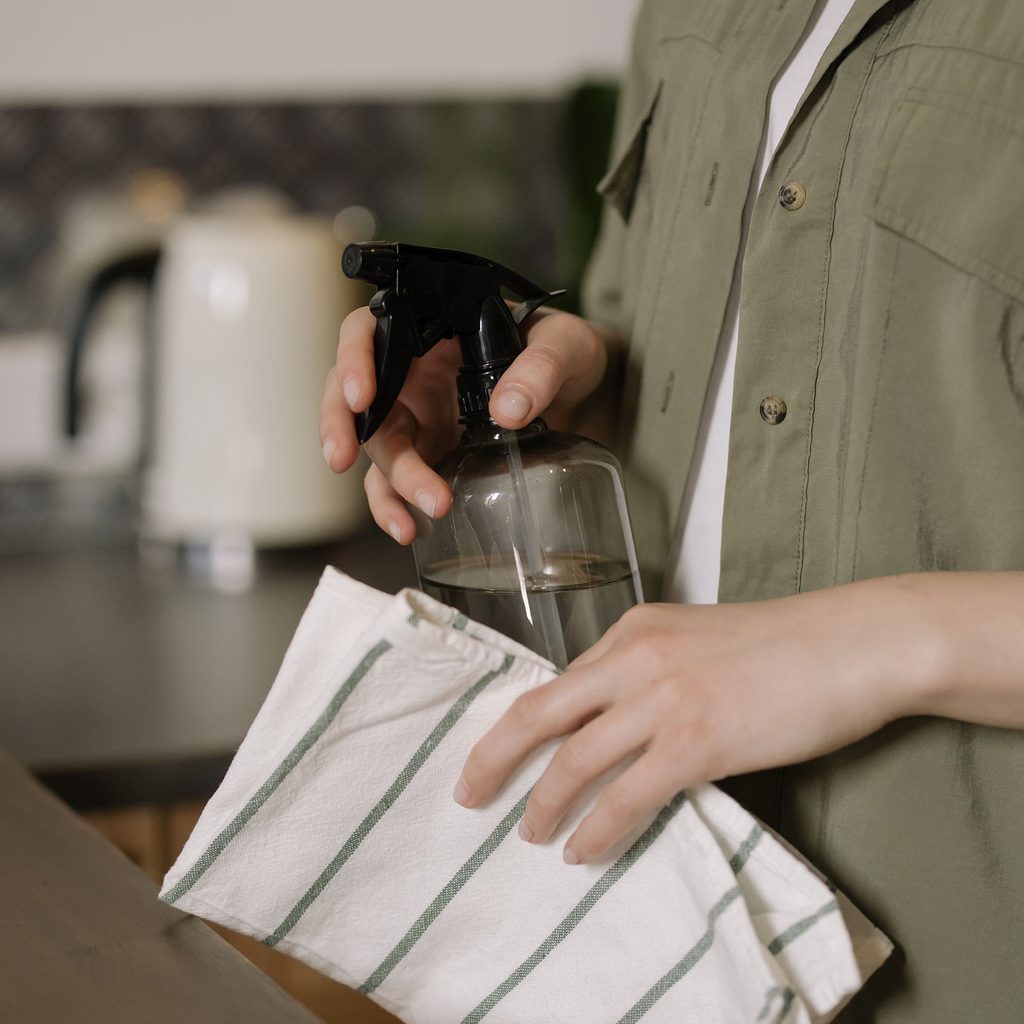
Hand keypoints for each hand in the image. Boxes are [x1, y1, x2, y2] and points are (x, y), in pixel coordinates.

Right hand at [318, 305, 613, 543]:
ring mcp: (419, 417)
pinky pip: (396, 483)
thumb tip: (508, 409)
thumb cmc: (567, 351)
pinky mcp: (430, 455)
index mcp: (431, 329)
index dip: (353, 358)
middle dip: (344, 427)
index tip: (361, 394)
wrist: (585, 391)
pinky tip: (410, 530)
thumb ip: (542, 367)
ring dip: (386, 484)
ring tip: (411, 520)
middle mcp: (413, 372)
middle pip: (355, 395)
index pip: (370, 331)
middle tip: (341, 458)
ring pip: (377, 447)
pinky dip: (395, 507)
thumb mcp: (566, 345)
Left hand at [453, 578, 946, 864]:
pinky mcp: (697, 742)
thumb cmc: (782, 644)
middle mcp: (635, 658)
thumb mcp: (698, 639)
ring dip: (544, 803)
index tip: (499, 752)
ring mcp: (663, 699)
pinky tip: (584, 850)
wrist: (849, 645)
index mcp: (634, 628)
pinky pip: (627, 796)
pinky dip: (597, 829)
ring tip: (531, 833)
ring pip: (575, 760)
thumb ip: (649, 668)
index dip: (522, 724)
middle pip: (540, 712)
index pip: (561, 682)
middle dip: (494, 756)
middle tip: (469, 793)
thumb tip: (614, 721)